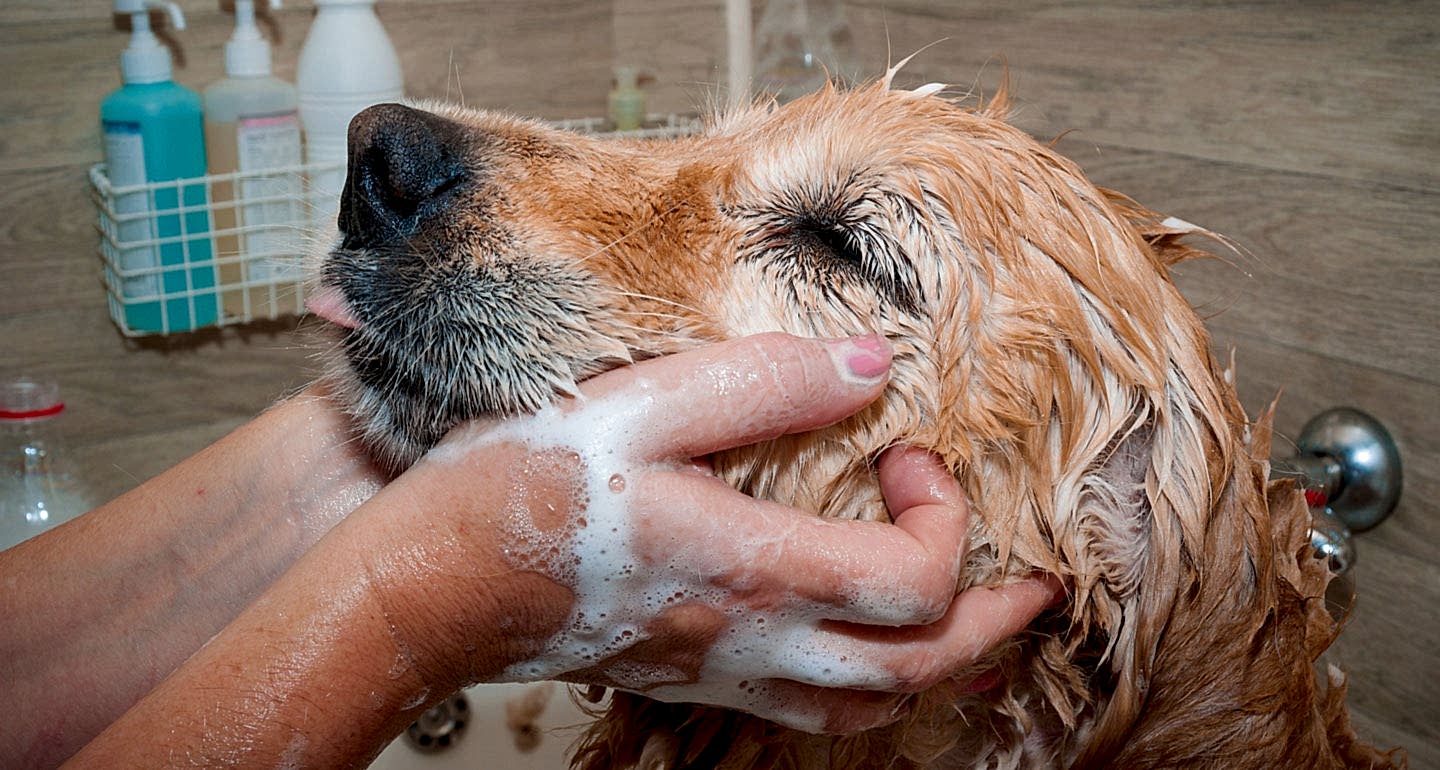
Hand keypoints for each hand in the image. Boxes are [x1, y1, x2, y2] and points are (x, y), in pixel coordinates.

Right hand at [370, 333, 1059, 732]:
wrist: (431, 586)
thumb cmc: (520, 495)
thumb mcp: (639, 405)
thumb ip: (761, 383)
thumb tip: (868, 365)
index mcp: (754, 566)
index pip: (914, 582)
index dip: (948, 520)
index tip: (913, 457)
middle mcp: (754, 636)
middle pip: (918, 667)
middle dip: (993, 623)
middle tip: (1030, 577)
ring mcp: (724, 668)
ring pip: (871, 709)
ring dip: (939, 665)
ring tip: (969, 619)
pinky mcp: (693, 675)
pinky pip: (811, 713)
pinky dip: (867, 688)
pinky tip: (858, 648)